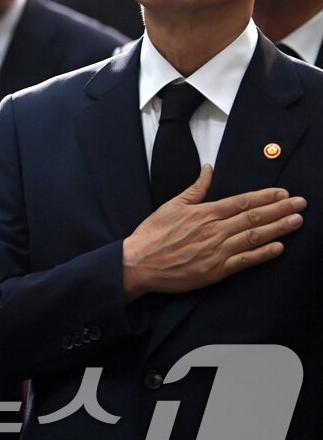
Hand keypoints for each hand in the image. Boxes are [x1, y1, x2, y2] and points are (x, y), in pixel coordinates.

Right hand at [122, 165, 305, 301]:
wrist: (138, 263)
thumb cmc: (153, 234)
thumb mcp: (171, 205)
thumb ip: (195, 189)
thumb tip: (208, 170)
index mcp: (203, 213)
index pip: (241, 202)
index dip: (265, 197)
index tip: (283, 192)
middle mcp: (214, 230)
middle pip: (253, 217)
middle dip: (280, 209)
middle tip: (301, 204)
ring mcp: (216, 251)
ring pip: (254, 237)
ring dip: (278, 229)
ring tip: (297, 221)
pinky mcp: (216, 270)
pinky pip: (245, 261)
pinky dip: (263, 254)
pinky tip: (278, 248)